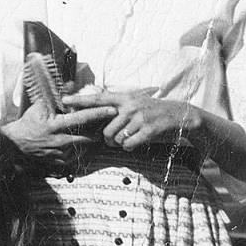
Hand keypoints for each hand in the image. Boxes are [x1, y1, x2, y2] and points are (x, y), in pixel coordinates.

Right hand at [3, 97, 115, 173]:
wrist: (16, 145)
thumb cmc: (28, 123)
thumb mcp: (40, 105)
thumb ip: (57, 94)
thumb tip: (72, 83)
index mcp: (56, 125)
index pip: (82, 118)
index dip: (98, 113)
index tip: (112, 109)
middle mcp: (60, 141)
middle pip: (88, 136)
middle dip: (101, 130)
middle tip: (111, 123)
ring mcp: (60, 154)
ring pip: (85, 148)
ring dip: (93, 140)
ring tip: (101, 133)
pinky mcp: (60, 163)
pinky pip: (77, 157)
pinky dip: (83, 150)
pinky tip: (87, 145)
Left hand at [62, 86, 199, 151]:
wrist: (181, 115)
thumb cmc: (154, 112)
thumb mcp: (136, 103)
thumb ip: (118, 108)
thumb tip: (97, 115)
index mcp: (125, 97)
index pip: (98, 98)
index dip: (80, 100)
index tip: (64, 100)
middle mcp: (130, 105)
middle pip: (105, 129)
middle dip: (108, 139)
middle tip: (117, 139)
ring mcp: (139, 117)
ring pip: (116, 138)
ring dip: (120, 144)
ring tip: (130, 138)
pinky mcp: (148, 129)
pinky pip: (129, 144)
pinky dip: (130, 147)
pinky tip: (138, 142)